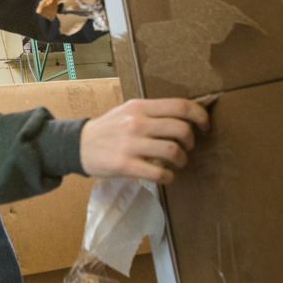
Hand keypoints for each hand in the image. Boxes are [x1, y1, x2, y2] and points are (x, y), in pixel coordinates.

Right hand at [79, 98, 210, 183]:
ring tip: (177, 163)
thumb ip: (153, 112)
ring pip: (173, 151)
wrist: (78, 145)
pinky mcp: (125, 165)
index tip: (205, 126)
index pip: (180, 106)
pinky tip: (166, 175)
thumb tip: (185, 116)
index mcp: (140, 107)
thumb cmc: (108, 129)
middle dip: (191, 141)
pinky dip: (169, 176)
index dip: (200, 116)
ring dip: (182, 160)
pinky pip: (159, 172)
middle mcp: (136, 123)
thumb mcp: (128, 111)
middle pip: (181, 129)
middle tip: (187, 148)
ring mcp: (131, 144)